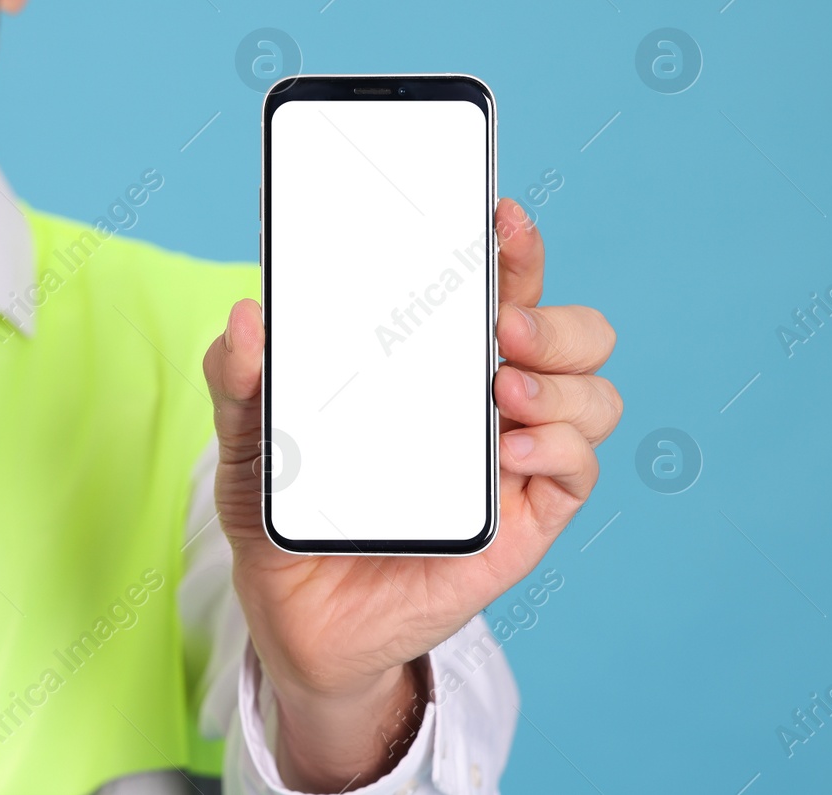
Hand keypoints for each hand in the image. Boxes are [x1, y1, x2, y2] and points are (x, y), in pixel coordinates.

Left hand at [203, 198, 620, 789]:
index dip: (510, 245)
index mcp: (430, 360)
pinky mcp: (524, 518)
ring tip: (501, 389)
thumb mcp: (246, 442)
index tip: (497, 215)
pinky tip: (514, 451)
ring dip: (562, 376)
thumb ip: (238, 381)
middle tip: (500, 322)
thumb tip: (245, 319)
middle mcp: (484, 397)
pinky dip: (561, 447)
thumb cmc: (285, 511)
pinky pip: (578, 469)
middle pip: (567, 327)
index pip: (494, 283)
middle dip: (551, 310)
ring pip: (592, 391)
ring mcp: (512, 456)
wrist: (296, 616)